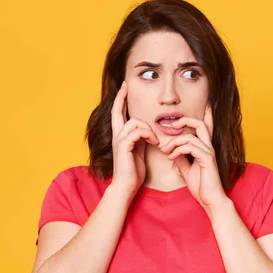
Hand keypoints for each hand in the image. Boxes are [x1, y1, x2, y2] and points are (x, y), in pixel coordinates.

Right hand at [110, 81, 159, 196]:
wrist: (127, 186)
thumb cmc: (134, 172)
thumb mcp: (140, 151)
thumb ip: (142, 139)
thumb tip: (149, 131)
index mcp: (122, 136)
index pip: (118, 114)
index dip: (121, 100)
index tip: (125, 87)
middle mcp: (117, 136)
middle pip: (117, 111)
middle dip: (122, 97)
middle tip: (127, 85)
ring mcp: (118, 140)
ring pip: (134, 122)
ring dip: (148, 129)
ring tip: (156, 141)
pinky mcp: (123, 146)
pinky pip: (137, 131)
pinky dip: (148, 135)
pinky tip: (155, 144)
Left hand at [159, 106, 228, 210]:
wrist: (210, 200)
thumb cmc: (202, 186)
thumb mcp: (187, 170)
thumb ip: (181, 158)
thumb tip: (172, 151)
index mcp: (205, 149)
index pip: (205, 128)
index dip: (205, 115)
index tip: (200, 106)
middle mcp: (208, 148)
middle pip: (199, 124)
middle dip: (184, 121)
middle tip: (170, 126)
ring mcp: (208, 153)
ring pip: (190, 136)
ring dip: (174, 142)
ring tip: (165, 150)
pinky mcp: (207, 159)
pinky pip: (190, 147)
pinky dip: (177, 150)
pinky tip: (171, 157)